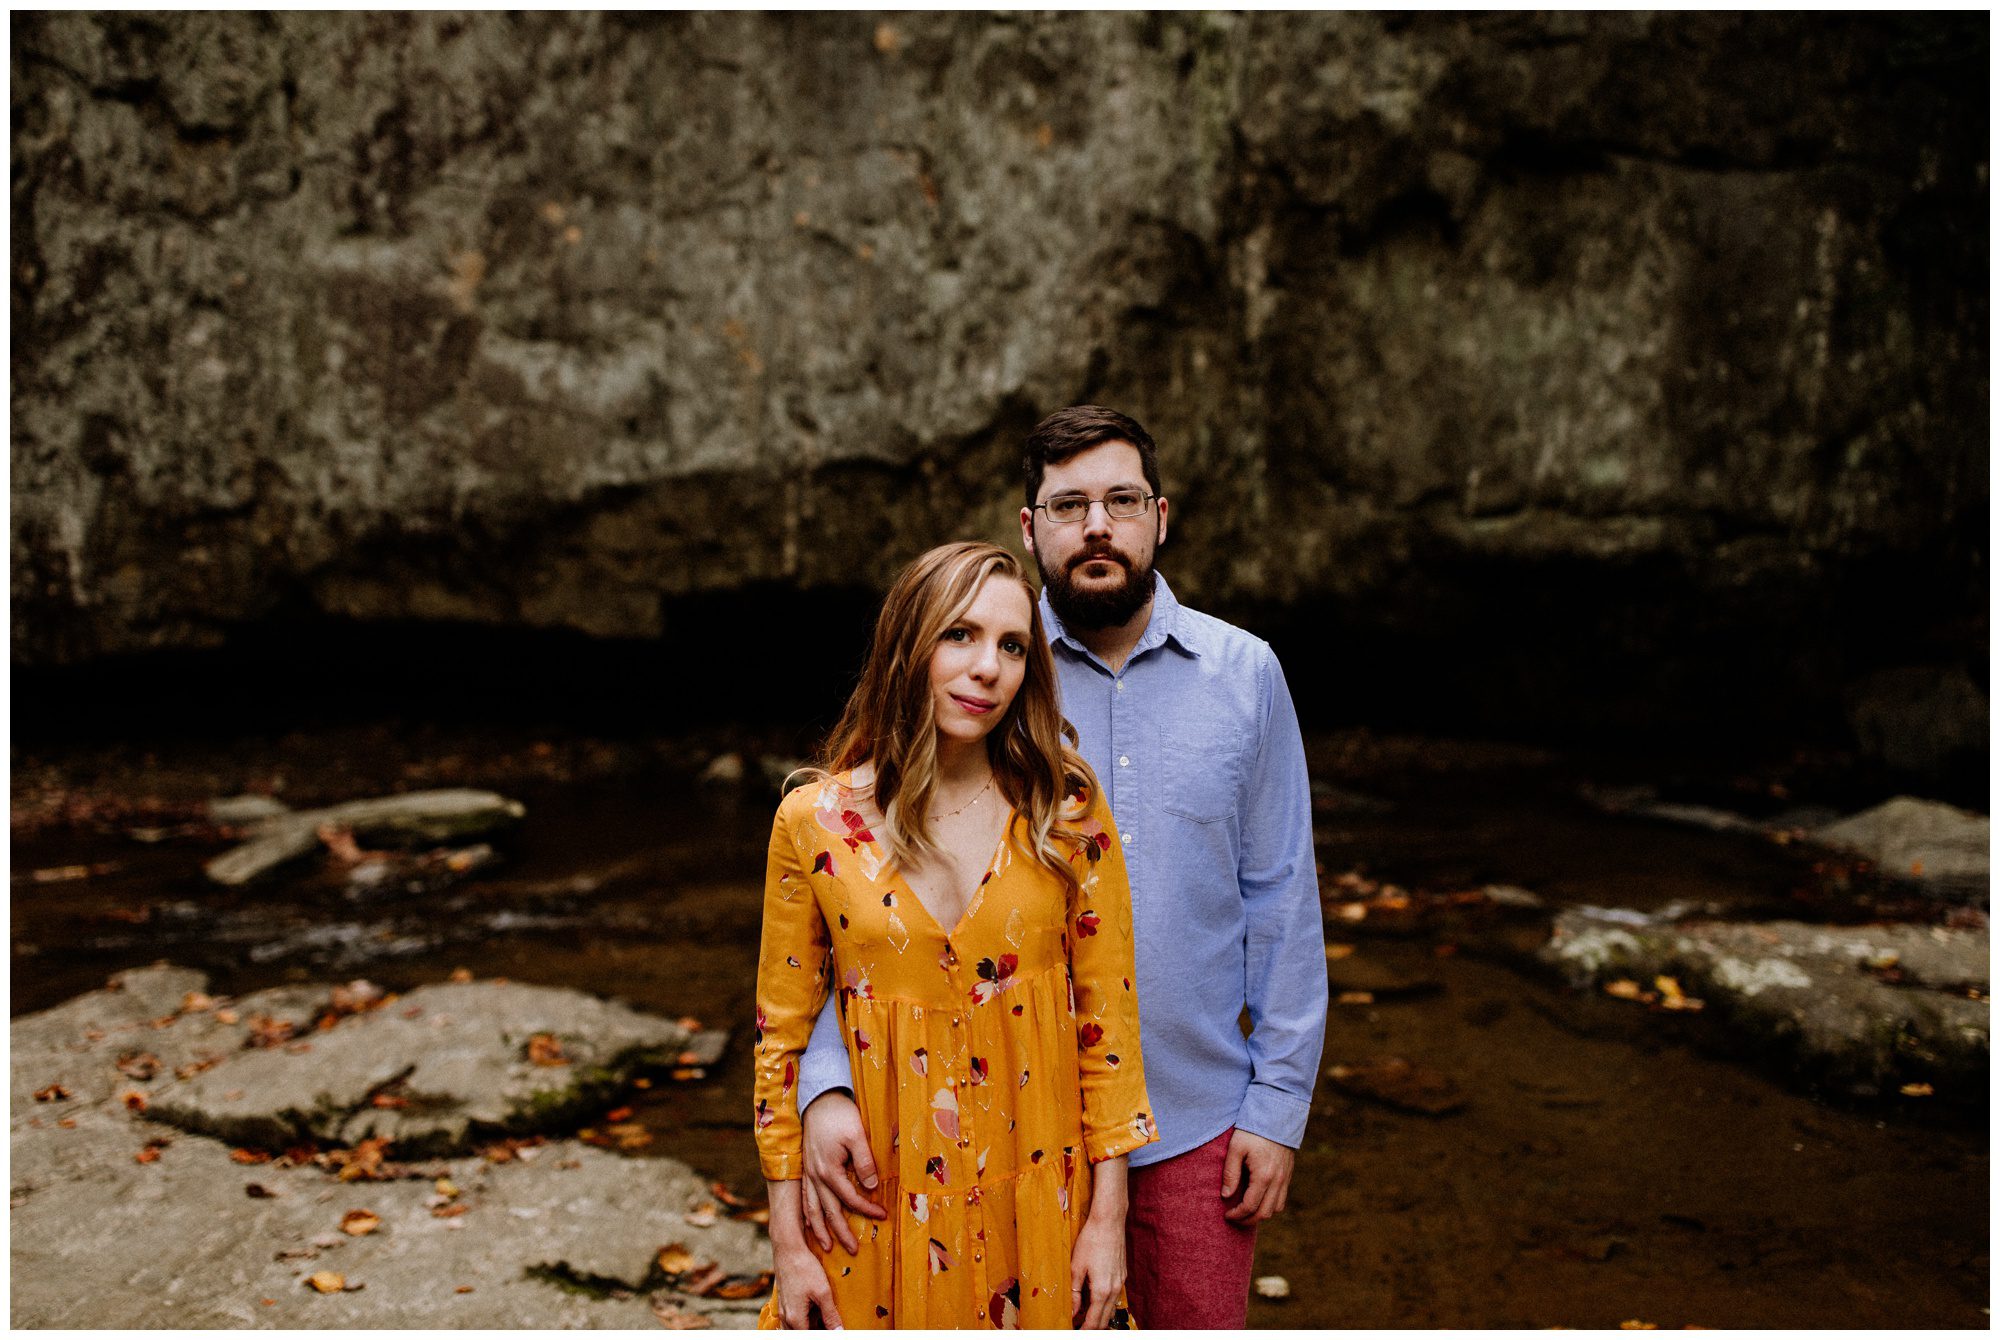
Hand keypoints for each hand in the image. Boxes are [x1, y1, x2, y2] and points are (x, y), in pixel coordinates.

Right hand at [771, 1241, 843, 1328]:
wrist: (788, 1249)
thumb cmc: (804, 1268)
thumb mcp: (823, 1292)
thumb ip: (831, 1315)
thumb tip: (839, 1331)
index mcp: (795, 1318)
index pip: (810, 1337)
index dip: (824, 1335)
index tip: (835, 1330)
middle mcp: (786, 1316)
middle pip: (801, 1334)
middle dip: (816, 1331)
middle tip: (831, 1326)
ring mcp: (783, 1308)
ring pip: (795, 1328)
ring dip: (809, 1326)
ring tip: (823, 1321)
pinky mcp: (784, 1300)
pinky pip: (792, 1318)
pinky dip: (803, 1319)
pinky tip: (814, 1310)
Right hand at [800, 1090, 884, 1254]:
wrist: (818, 1099)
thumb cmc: (839, 1115)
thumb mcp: (857, 1135)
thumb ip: (864, 1162)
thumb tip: (871, 1187)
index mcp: (829, 1171)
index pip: (850, 1199)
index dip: (867, 1209)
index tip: (882, 1216)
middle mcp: (815, 1176)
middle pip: (828, 1211)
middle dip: (840, 1232)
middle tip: (852, 1250)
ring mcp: (808, 1173)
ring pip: (812, 1209)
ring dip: (819, 1229)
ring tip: (826, 1245)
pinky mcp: (805, 1168)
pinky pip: (804, 1197)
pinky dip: (807, 1213)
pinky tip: (809, 1222)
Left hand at [1069, 1210, 1125, 1328]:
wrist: (1109, 1221)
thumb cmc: (1091, 1240)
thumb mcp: (1076, 1267)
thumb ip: (1074, 1292)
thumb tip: (1073, 1311)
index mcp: (1102, 1290)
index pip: (1094, 1320)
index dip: (1085, 1329)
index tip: (1076, 1331)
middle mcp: (1115, 1289)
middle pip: (1105, 1319)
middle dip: (1093, 1326)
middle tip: (1080, 1327)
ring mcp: (1121, 1282)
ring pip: (1111, 1308)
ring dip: (1100, 1316)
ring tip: (1085, 1317)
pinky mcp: (1122, 1274)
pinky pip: (1115, 1296)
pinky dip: (1106, 1304)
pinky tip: (1096, 1299)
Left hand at [1219, 1128, 1293, 1223]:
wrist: (1276, 1116)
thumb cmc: (1252, 1130)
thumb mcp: (1236, 1148)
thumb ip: (1231, 1173)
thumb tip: (1226, 1196)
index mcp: (1264, 1175)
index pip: (1250, 1206)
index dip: (1237, 1215)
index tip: (1226, 1215)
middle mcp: (1277, 1181)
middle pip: (1264, 1213)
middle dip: (1247, 1220)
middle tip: (1234, 1217)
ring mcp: (1285, 1179)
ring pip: (1275, 1209)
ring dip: (1260, 1214)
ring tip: (1245, 1211)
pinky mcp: (1288, 1175)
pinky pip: (1281, 1199)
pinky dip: (1270, 1205)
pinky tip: (1258, 1200)